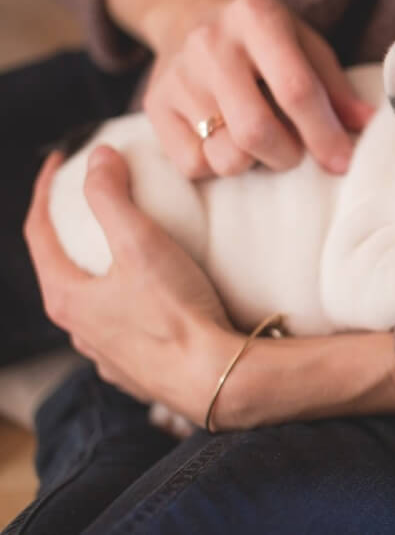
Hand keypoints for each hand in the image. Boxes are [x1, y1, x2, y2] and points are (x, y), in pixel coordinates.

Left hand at [25, 148, 394, 427]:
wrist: (215, 377)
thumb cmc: (176, 313)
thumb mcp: (141, 244)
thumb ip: (113, 197)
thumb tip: (98, 157)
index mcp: (67, 298)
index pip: (37, 233)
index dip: (44, 191)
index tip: (60, 162)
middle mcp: (79, 330)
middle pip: (61, 268)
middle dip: (71, 231)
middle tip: (91, 202)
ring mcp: (107, 353)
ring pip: (92, 301)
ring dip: (99, 270)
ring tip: (123, 249)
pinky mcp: (137, 369)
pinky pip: (121, 326)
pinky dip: (125, 301)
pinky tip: (149, 297)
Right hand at [109, 0, 373, 178]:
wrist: (188, 11)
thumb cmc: (262, 38)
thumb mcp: (305, 44)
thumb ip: (335, 88)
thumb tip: (370, 126)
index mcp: (256, 18)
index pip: (295, 89)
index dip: (324, 134)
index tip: (342, 162)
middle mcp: (210, 43)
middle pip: (255, 131)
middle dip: (287, 155)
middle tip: (295, 151)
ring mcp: (176, 76)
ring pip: (225, 156)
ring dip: (253, 162)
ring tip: (258, 140)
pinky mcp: (154, 106)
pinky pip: (193, 165)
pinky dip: (218, 165)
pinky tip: (225, 139)